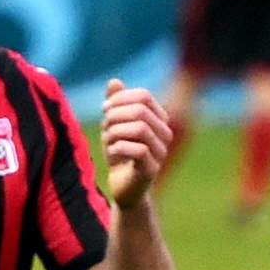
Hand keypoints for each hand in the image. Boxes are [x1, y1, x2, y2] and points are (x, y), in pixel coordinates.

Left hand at [100, 80, 169, 209]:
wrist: (122, 187)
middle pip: (141, 111)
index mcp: (158, 119)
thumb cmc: (119, 153)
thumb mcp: (113, 125)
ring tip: (107, 141)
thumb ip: (115, 103)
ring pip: (140, 128)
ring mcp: (161, 152)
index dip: (121, 98)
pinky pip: (139, 150)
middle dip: (116, 115)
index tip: (105, 110)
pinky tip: (112, 151)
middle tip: (105, 127)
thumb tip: (114, 81)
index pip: (144, 96)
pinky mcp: (152, 169)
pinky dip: (119, 147)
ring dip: (116, 132)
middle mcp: (164, 134)